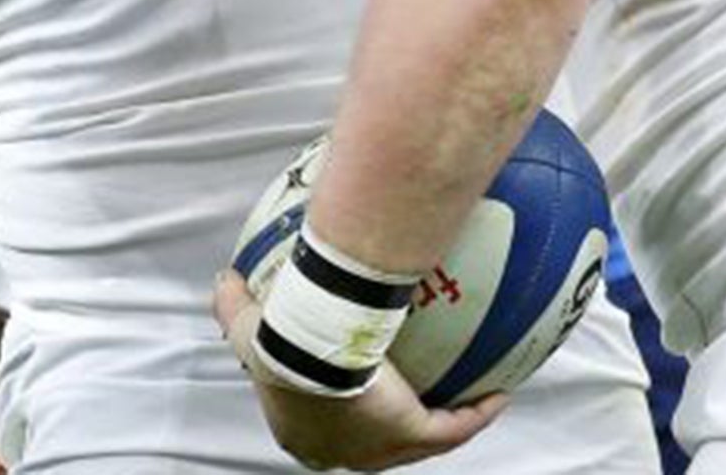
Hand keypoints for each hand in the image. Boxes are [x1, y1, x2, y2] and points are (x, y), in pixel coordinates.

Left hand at [213, 269, 505, 470]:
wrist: (314, 359)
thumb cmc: (280, 345)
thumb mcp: (249, 322)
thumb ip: (233, 300)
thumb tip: (226, 274)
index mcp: (303, 432)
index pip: (321, 424)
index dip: (338, 407)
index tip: (352, 380)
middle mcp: (344, 452)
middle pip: (373, 439)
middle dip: (391, 418)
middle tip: (407, 388)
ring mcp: (381, 452)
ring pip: (420, 438)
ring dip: (442, 419)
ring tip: (466, 393)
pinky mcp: (413, 438)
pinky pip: (455, 429)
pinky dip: (476, 413)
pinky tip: (498, 391)